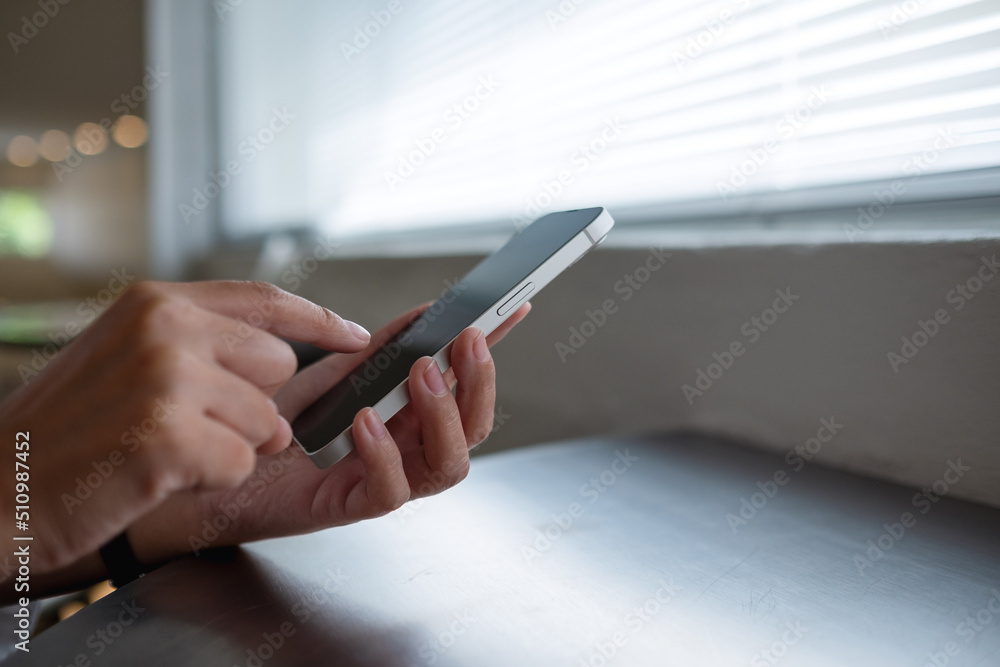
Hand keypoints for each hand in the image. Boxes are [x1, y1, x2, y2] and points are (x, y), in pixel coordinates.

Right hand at [0, 281, 371, 572]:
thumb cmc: (65, 428)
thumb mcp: (126, 354)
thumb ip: (200, 342)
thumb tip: (285, 355)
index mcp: (156, 301)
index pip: (265, 298)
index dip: (320, 319)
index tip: (357, 337)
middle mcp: (165, 326)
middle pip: (280, 363)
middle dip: (256, 404)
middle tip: (195, 425)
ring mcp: (165, 377)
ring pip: (267, 419)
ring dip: (230, 447)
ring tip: (167, 450)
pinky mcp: (167, 433)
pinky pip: (241, 461)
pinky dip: (210, 478)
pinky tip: (159, 474)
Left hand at [127, 302, 530, 559]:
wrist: (197, 463)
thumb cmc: (260, 423)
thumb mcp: (324, 377)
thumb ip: (372, 354)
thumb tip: (419, 317)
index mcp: (402, 421)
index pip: (463, 390)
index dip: (490, 355)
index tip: (510, 311)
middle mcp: (400, 453)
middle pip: (472, 431)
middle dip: (478, 384)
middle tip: (465, 342)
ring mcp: (376, 483)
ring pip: (447, 466)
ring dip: (444, 417)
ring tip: (424, 375)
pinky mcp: (342, 509)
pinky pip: (387, 493)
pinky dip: (385, 454)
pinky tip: (366, 421)